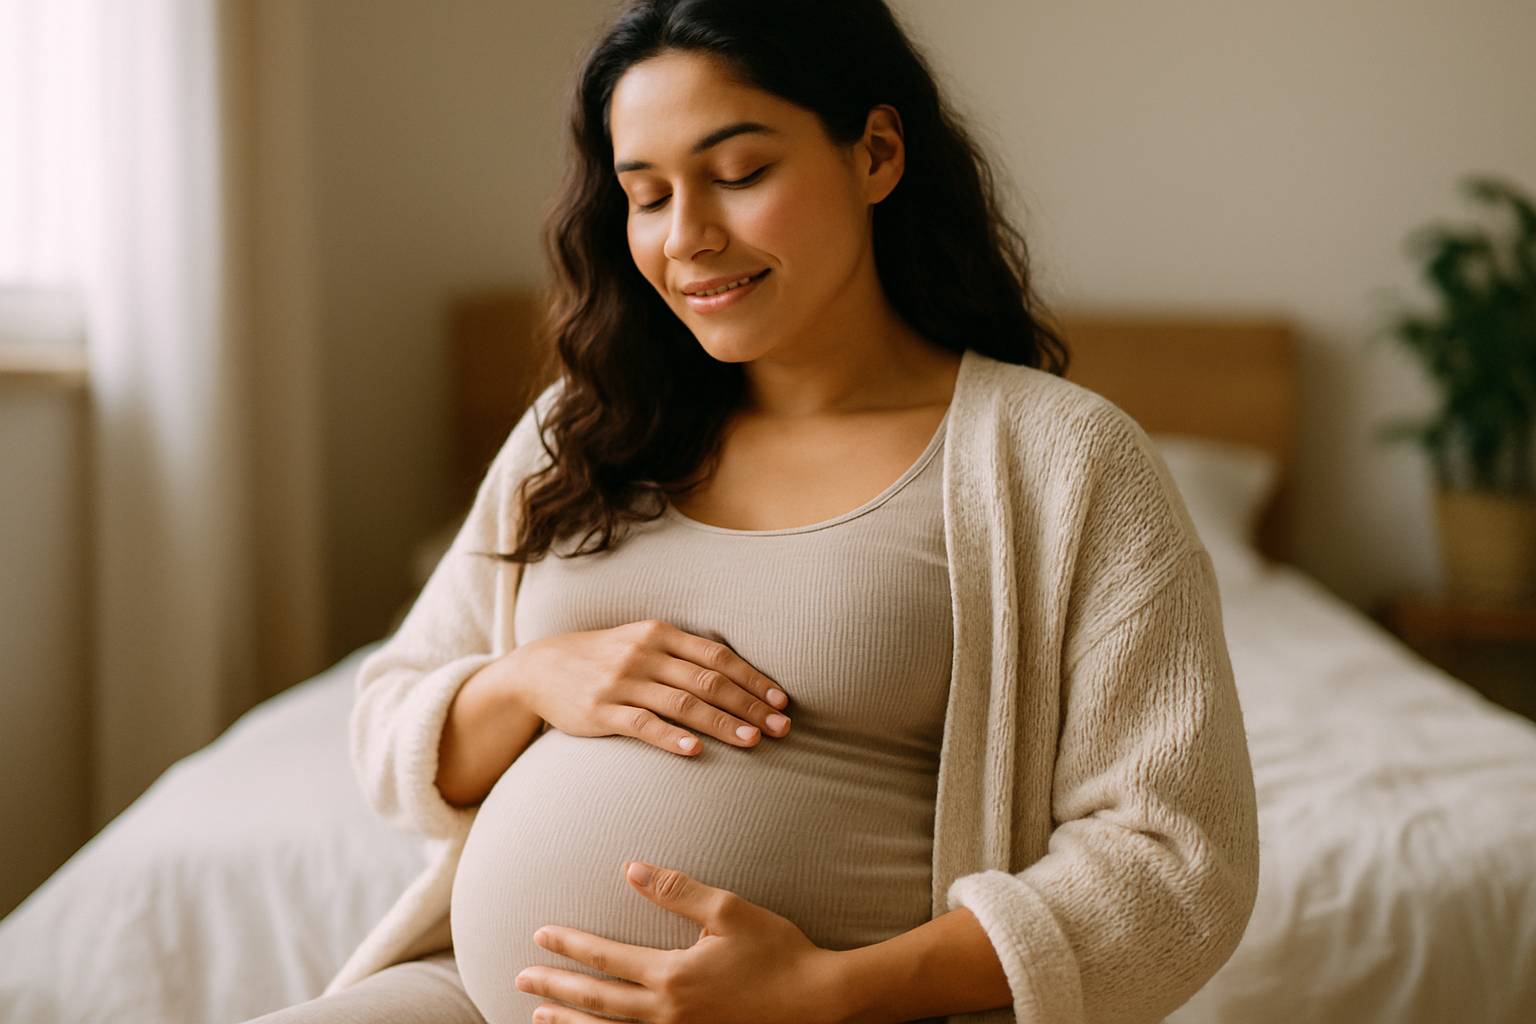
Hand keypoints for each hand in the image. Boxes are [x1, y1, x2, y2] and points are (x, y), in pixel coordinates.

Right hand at [509, 619, 792, 755]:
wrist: (541, 668)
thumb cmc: (606, 658)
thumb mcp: (643, 642)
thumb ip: (684, 655)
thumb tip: (739, 678)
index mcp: (660, 634)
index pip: (717, 657)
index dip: (753, 679)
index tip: (781, 701)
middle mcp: (644, 654)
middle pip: (708, 681)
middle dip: (749, 705)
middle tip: (781, 727)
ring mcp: (621, 682)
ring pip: (682, 704)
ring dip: (721, 723)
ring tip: (753, 741)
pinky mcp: (600, 711)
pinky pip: (641, 725)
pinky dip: (670, 737)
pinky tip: (695, 751)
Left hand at [516, 861, 844, 1023]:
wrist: (818, 1002)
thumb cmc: (777, 952)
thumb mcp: (729, 911)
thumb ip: (675, 890)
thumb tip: (630, 870)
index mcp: (672, 976)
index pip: (606, 958)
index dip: (571, 945)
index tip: (540, 934)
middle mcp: (666, 1013)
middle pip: (596, 1002)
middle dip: (556, 987)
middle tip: (521, 978)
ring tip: (539, 1016)